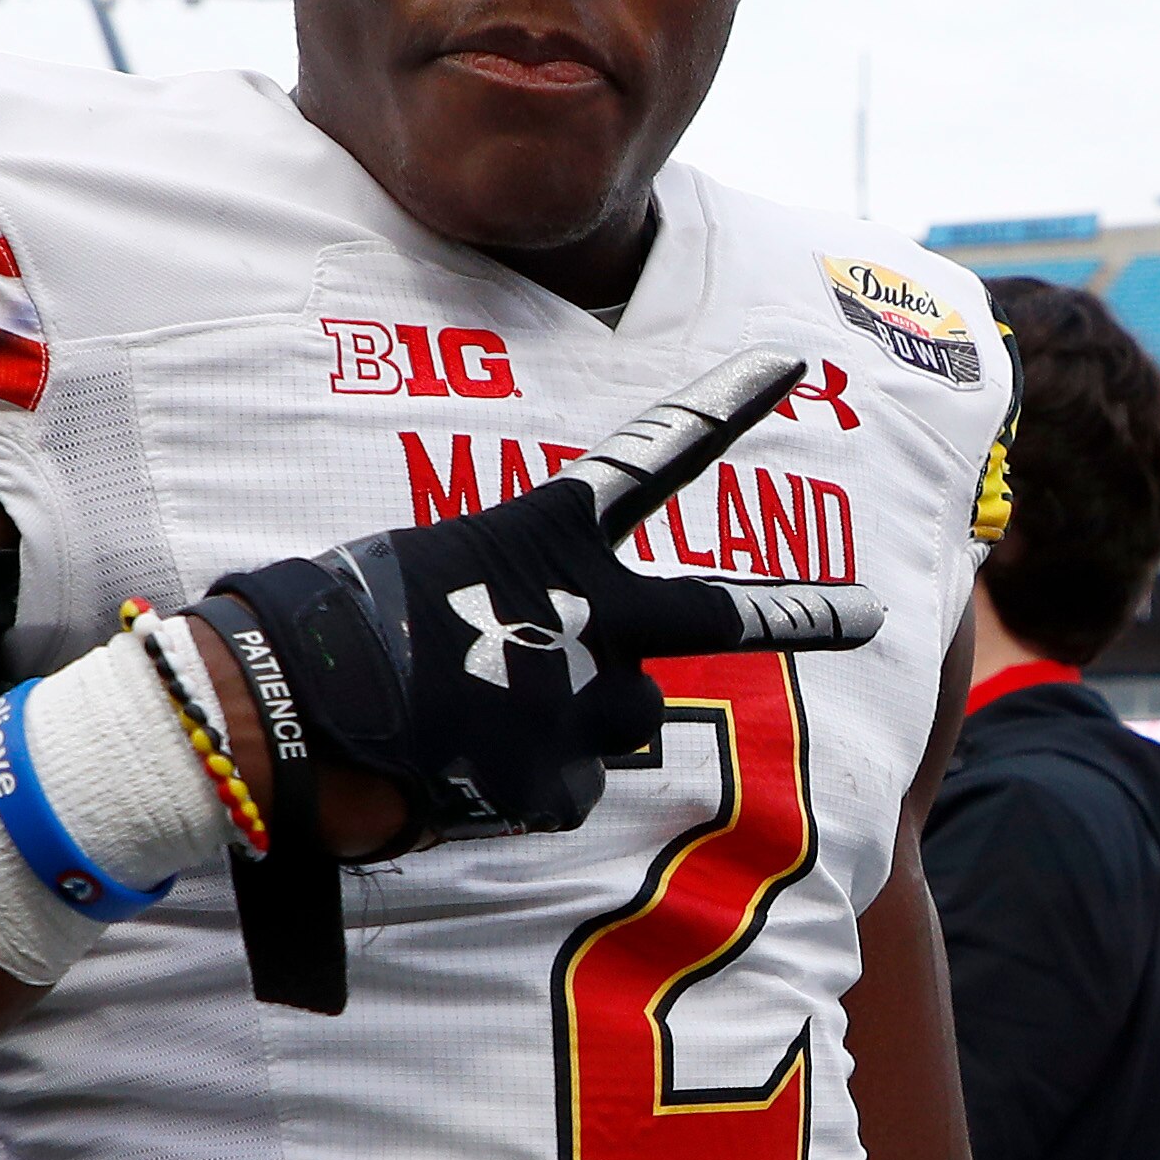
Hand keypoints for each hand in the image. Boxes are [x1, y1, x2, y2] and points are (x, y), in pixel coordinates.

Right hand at [198, 345, 881, 844]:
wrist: (288, 706)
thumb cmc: (331, 622)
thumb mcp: (420, 571)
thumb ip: (494, 591)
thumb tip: (513, 644)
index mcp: (546, 534)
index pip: (655, 455)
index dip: (725, 406)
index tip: (791, 368)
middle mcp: (591, 610)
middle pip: (718, 615)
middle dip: (802, 615)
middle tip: (870, 615)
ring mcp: (587, 700)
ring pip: (626, 721)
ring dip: (579, 728)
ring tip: (491, 726)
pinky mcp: (565, 782)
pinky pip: (568, 790)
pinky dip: (525, 791)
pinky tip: (465, 775)